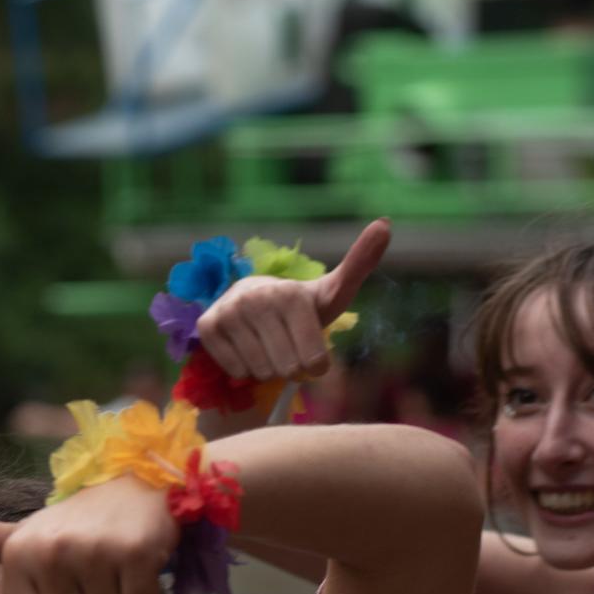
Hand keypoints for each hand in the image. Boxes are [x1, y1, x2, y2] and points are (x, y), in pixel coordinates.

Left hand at [0, 478, 176, 593]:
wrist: (133, 485)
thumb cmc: (70, 525)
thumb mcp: (16, 532)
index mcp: (16, 552)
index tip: (57, 589)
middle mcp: (51, 551)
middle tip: (90, 581)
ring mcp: (96, 551)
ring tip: (111, 572)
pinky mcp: (137, 554)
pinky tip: (136, 570)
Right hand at [194, 218, 388, 381]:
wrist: (250, 303)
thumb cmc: (301, 308)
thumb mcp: (333, 291)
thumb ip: (360, 262)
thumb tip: (386, 222)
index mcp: (291, 294)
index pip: (314, 360)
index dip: (316, 365)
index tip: (314, 352)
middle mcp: (257, 298)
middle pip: (287, 369)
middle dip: (291, 367)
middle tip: (287, 346)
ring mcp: (229, 311)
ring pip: (260, 371)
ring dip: (267, 368)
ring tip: (267, 345)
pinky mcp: (208, 325)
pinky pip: (235, 369)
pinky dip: (243, 368)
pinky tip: (246, 347)